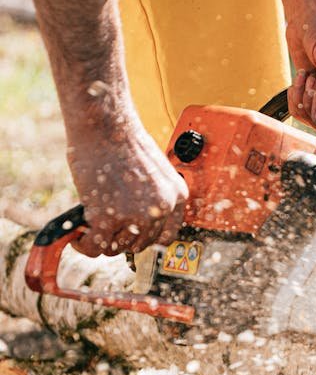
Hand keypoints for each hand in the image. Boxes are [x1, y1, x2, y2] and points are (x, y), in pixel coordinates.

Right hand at [68, 123, 187, 256]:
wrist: (105, 126)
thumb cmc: (124, 141)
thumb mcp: (154, 170)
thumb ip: (152, 195)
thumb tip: (137, 219)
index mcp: (176, 195)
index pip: (167, 235)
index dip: (147, 239)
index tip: (134, 237)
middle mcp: (161, 208)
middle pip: (141, 244)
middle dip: (122, 238)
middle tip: (108, 229)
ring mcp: (137, 215)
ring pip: (118, 248)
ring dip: (104, 242)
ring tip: (92, 231)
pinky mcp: (109, 217)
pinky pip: (97, 246)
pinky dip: (85, 246)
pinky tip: (79, 238)